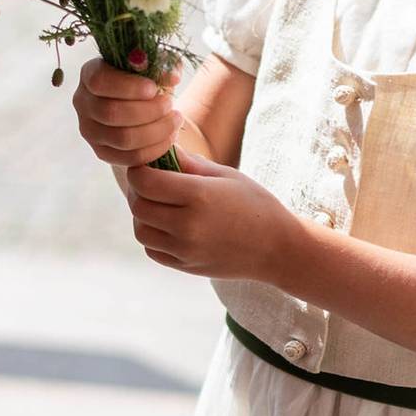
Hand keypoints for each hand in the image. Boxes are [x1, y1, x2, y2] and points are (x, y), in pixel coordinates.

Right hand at [73, 58, 183, 166]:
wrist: (141, 110)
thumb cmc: (146, 82)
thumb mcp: (155, 68)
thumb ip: (164, 66)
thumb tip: (172, 77)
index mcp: (90, 74)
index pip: (99, 82)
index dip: (129, 86)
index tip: (153, 88)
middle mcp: (83, 102)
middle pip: (112, 113)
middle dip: (149, 110)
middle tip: (170, 104)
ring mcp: (90, 130)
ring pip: (123, 138)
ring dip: (156, 130)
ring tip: (175, 119)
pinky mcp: (102, 152)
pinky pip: (130, 157)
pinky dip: (155, 149)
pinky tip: (169, 136)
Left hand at [127, 146, 297, 280]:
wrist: (277, 248)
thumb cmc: (255, 204)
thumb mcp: (227, 176)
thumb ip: (191, 164)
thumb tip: (162, 150)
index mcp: (199, 196)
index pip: (145, 181)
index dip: (140, 169)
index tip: (147, 165)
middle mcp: (188, 225)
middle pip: (138, 206)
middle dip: (138, 190)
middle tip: (150, 182)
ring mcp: (185, 249)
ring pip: (141, 231)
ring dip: (143, 215)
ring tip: (159, 204)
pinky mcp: (185, 265)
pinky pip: (152, 250)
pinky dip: (153, 236)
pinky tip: (168, 225)